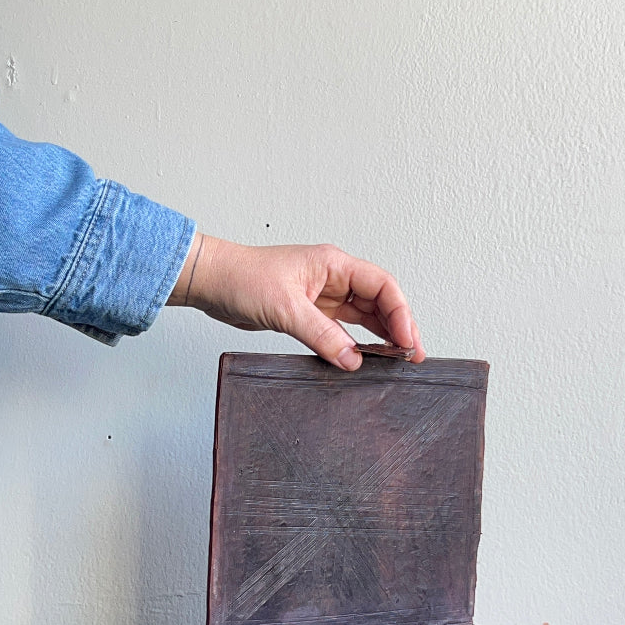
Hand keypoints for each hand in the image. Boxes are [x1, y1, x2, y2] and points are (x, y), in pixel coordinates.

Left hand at [167, 234, 425, 369]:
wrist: (211, 282)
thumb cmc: (241, 278)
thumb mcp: (286, 309)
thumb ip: (322, 335)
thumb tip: (353, 360)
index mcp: (334, 264)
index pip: (383, 286)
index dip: (400, 313)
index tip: (407, 341)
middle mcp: (334, 278)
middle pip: (381, 301)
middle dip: (400, 327)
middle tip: (412, 356)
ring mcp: (324, 296)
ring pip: (366, 316)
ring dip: (383, 336)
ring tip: (398, 360)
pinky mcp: (312, 313)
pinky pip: (345, 329)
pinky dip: (359, 343)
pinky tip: (367, 358)